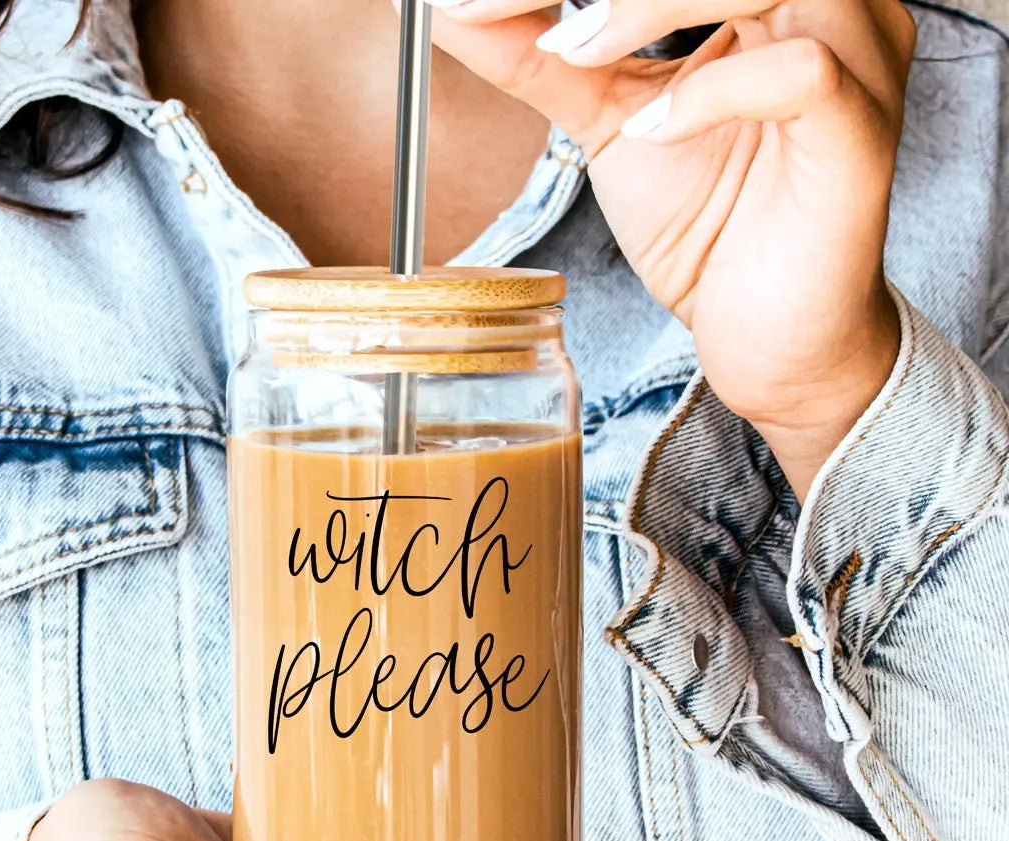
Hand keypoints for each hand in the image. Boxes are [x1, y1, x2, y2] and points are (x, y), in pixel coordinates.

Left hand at [424, 0, 914, 496]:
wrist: (765, 336)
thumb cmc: (708, 231)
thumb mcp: (607, 129)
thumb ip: (541, 63)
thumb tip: (453, 12)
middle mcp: (826, 4)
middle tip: (500, 5)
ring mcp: (856, 60)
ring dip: (648, 4)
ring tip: (574, 54)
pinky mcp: (859, 133)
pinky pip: (800, 74)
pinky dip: (712, 92)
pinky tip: (654, 133)